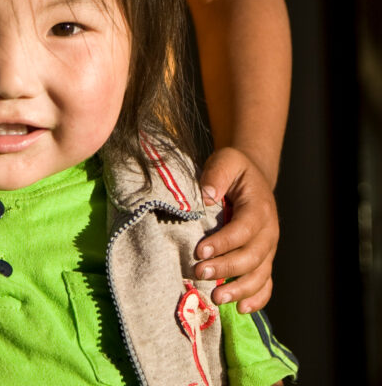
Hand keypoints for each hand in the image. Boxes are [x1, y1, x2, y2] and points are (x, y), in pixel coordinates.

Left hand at [194, 147, 278, 312]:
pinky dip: (256, 299)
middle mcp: (269, 231)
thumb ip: (217, 174)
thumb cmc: (236, 170)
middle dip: (226, 268)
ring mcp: (269, 249)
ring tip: (216, 297)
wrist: (254, 177)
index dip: (223, 243)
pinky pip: (266, 284)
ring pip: (260, 275)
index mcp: (259, 207)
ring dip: (239, 289)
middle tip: (200, 273)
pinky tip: (240, 309)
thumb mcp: (227, 160)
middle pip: (252, 256)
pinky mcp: (265, 260)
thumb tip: (207, 196)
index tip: (200, 251)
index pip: (243, 229)